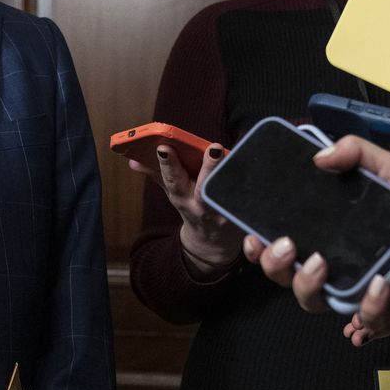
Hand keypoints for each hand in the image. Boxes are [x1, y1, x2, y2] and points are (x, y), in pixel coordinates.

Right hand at [126, 142, 238, 277]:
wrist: (213, 241)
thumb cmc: (193, 206)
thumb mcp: (173, 192)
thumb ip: (156, 174)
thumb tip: (132, 160)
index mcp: (181, 196)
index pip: (172, 179)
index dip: (167, 164)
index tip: (164, 148)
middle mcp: (201, 205)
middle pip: (204, 187)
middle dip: (208, 168)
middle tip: (214, 149)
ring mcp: (222, 211)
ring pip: (228, 193)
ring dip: (233, 175)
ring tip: (238, 157)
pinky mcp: (241, 214)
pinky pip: (247, 197)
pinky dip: (251, 182)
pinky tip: (256, 164)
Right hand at [243, 135, 389, 342]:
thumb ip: (357, 152)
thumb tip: (318, 155)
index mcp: (330, 233)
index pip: (281, 243)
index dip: (259, 243)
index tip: (252, 231)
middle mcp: (337, 262)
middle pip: (285, 277)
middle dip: (272, 265)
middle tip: (285, 245)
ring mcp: (358, 287)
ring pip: (312, 302)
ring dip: (306, 286)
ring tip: (319, 264)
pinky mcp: (386, 308)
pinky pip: (366, 315)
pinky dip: (370, 304)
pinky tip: (381, 282)